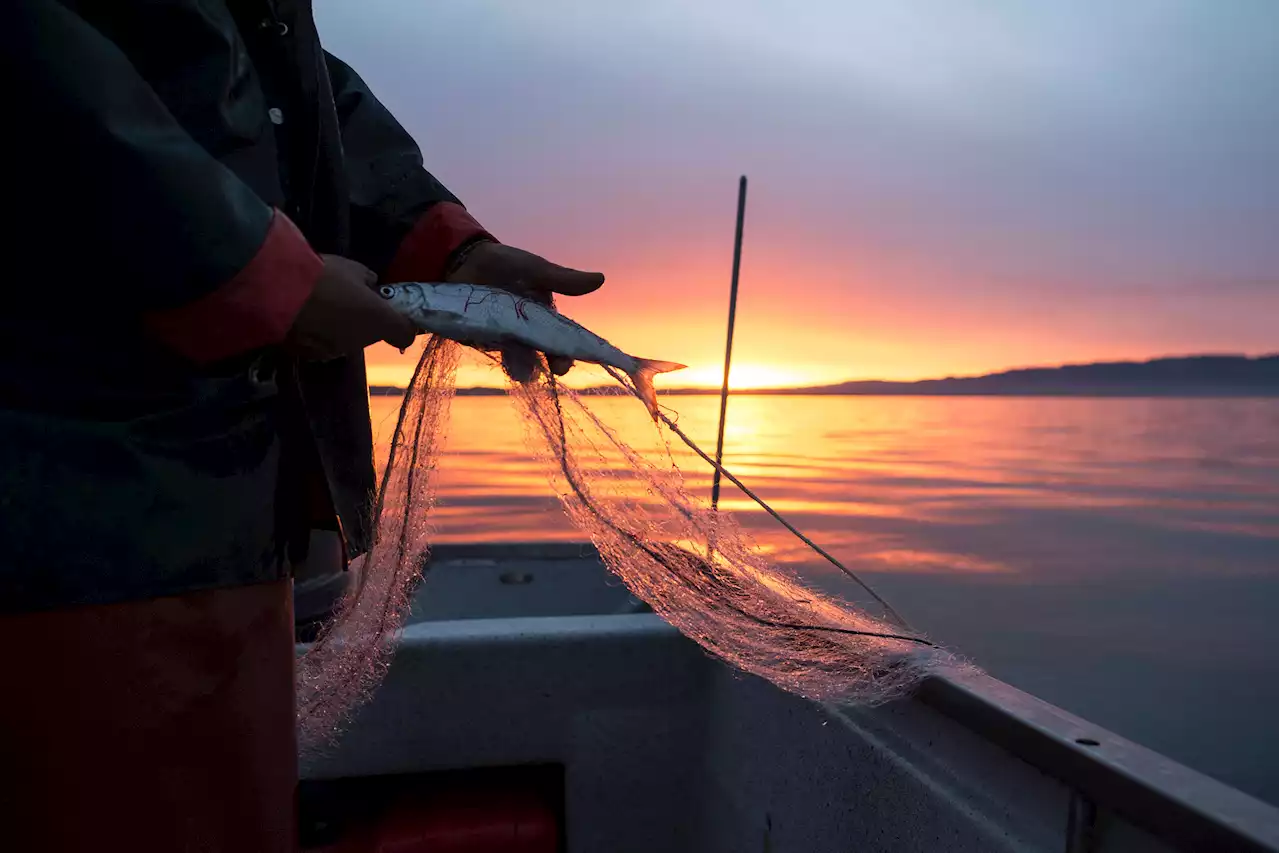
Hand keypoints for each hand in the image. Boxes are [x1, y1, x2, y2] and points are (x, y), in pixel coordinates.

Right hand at [285, 255, 417, 360]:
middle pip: (371, 335)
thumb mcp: (353, 269)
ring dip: (340, 329)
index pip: (405, 336)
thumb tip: (370, 286)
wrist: (281, 292)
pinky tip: (304, 319)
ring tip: (320, 308)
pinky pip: (323, 345)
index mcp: (381, 321)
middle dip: (363, 321)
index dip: (401, 326)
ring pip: (346, 341)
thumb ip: (367, 281)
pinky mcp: (312, 356)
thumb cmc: (324, 275)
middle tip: (346, 300)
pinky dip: (318, 336)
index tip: (391, 312)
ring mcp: (337, 351)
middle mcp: (363, 342)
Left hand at [446, 241, 603, 380]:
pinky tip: (496, 351)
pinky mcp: (480, 338)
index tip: (567, 363)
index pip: (560, 340)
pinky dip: (494, 352)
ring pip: (515, 357)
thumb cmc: (505, 263)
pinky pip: (490, 349)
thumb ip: (564, 279)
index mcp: (543, 316)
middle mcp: (526, 330)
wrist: (464, 259)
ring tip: (522, 372)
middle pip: (540, 353)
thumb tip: (600, 279)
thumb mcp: (535, 270)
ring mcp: (503, 336)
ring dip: (520, 365)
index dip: (566, 353)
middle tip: (552, 369)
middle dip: (546, 363)